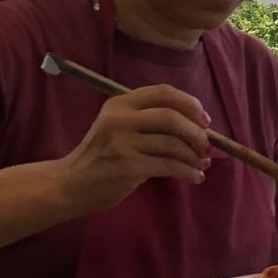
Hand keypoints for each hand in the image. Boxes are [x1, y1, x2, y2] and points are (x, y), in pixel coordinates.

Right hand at [53, 85, 211, 214]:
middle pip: (171, 117)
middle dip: (196, 132)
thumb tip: (198, 127)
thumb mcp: (117, 127)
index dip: (190, 104)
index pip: (163, 93)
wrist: (70, 184)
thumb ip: (148, 121)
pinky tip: (195, 177)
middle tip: (207, 147)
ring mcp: (123, 143)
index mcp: (120, 104)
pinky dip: (187, 171)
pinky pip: (168, 166)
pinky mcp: (128, 167)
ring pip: (172, 144)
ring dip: (194, 156)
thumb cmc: (101, 156)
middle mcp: (121, 119)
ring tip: (202, 165)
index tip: (204, 120)